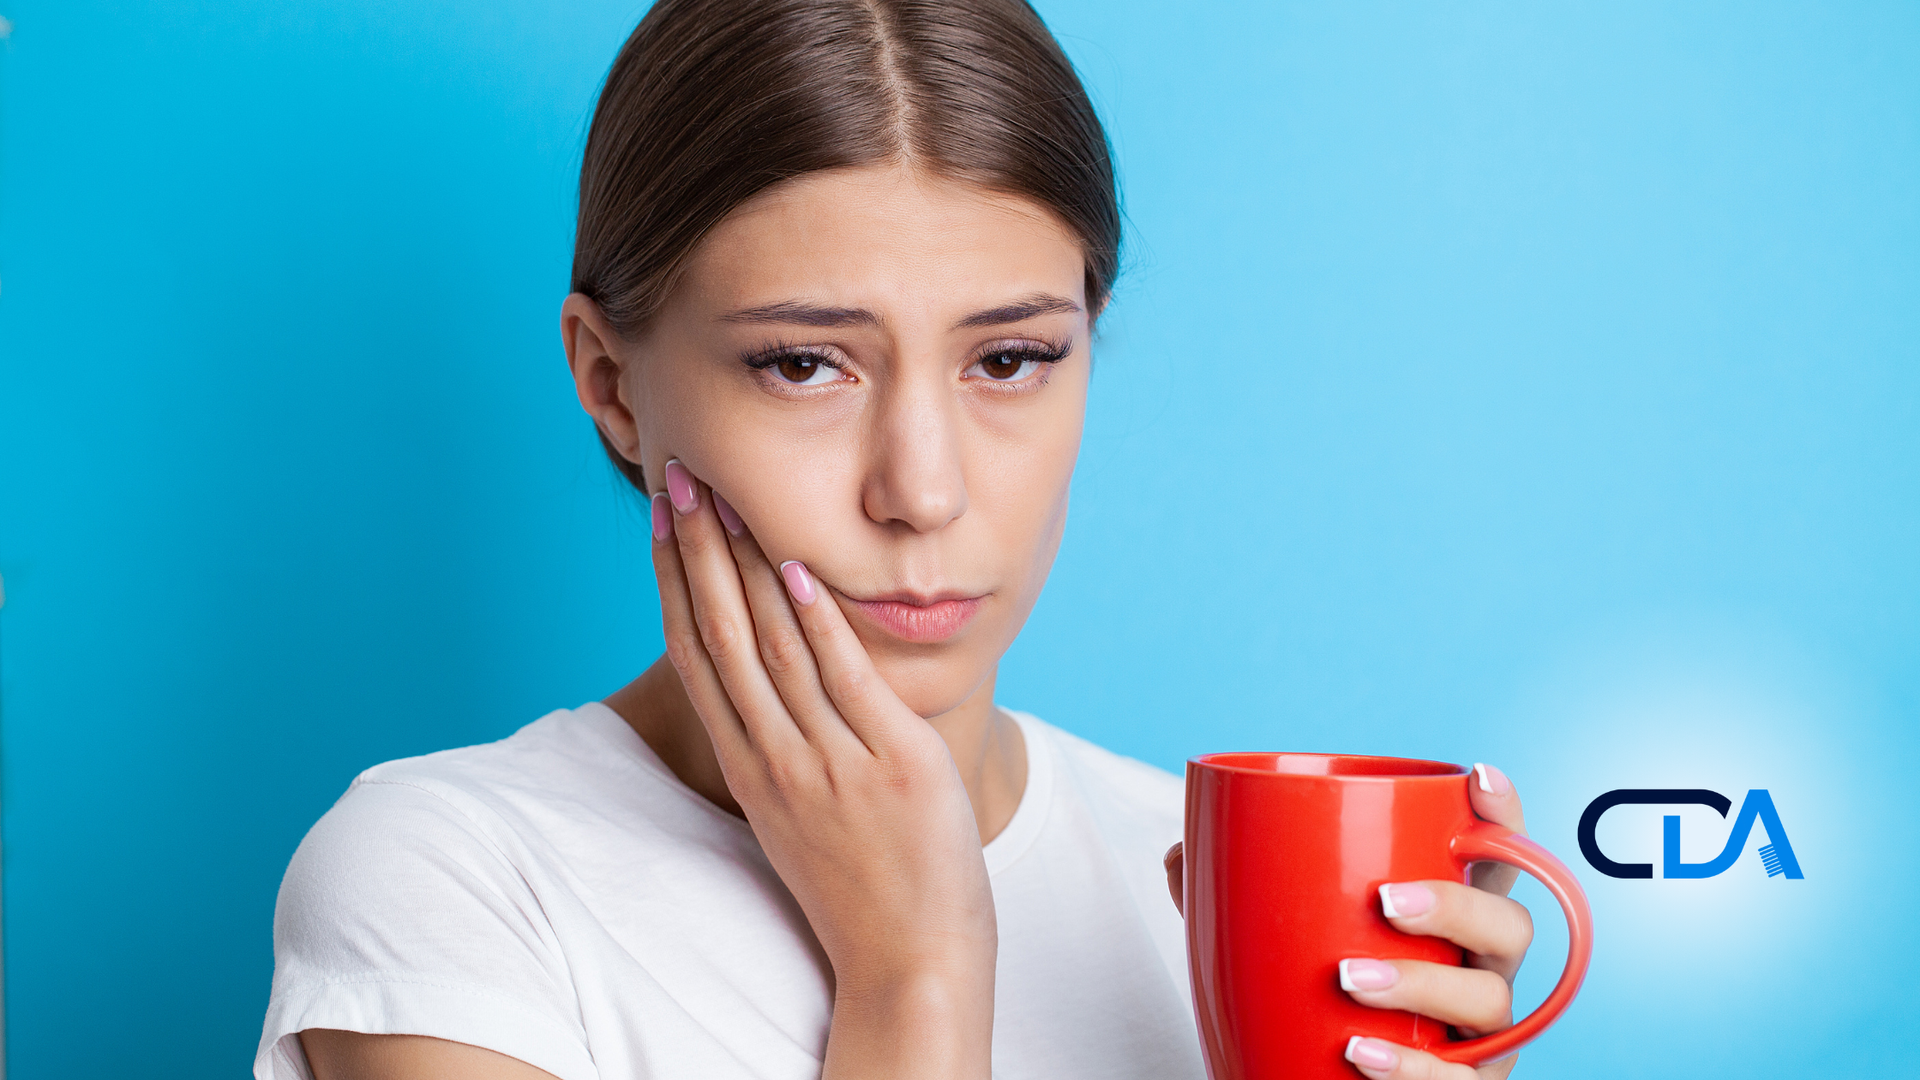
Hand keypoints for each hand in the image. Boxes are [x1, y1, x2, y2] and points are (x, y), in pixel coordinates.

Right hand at [651, 459, 995, 1079]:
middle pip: (721, 637)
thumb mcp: (802, 814)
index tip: (664, 521)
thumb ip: (789, 746)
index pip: (696, 656)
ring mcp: (830, 764)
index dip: (675, 582)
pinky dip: (820, 623)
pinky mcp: (889, 766)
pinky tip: (802, 568)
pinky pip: (845, 682)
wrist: (911, 960)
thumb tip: (783, 677)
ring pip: (772, 648)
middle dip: (697, 551)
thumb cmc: (864, 886)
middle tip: (679, 478)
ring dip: (746, 565)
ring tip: (726, 497)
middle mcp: (776, 761)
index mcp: (750, 769)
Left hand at [1163, 764, 1534, 1079]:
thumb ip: (1235, 894)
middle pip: (1509, 923)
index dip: (1501, 810)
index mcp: (1451, 910)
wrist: (1311, 1078)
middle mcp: (1481, 966)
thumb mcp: (1277, 941)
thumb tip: (1183, 853)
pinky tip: (1361, 1054)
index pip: (1497, 853)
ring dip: (1421, 984)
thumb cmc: (1314, 997)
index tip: (1474, 775)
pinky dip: (1414, 1070)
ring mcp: (1482, 1033)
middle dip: (1457, 904)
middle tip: (1384, 901)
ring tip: (1348, 980)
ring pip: (1489, 1001)